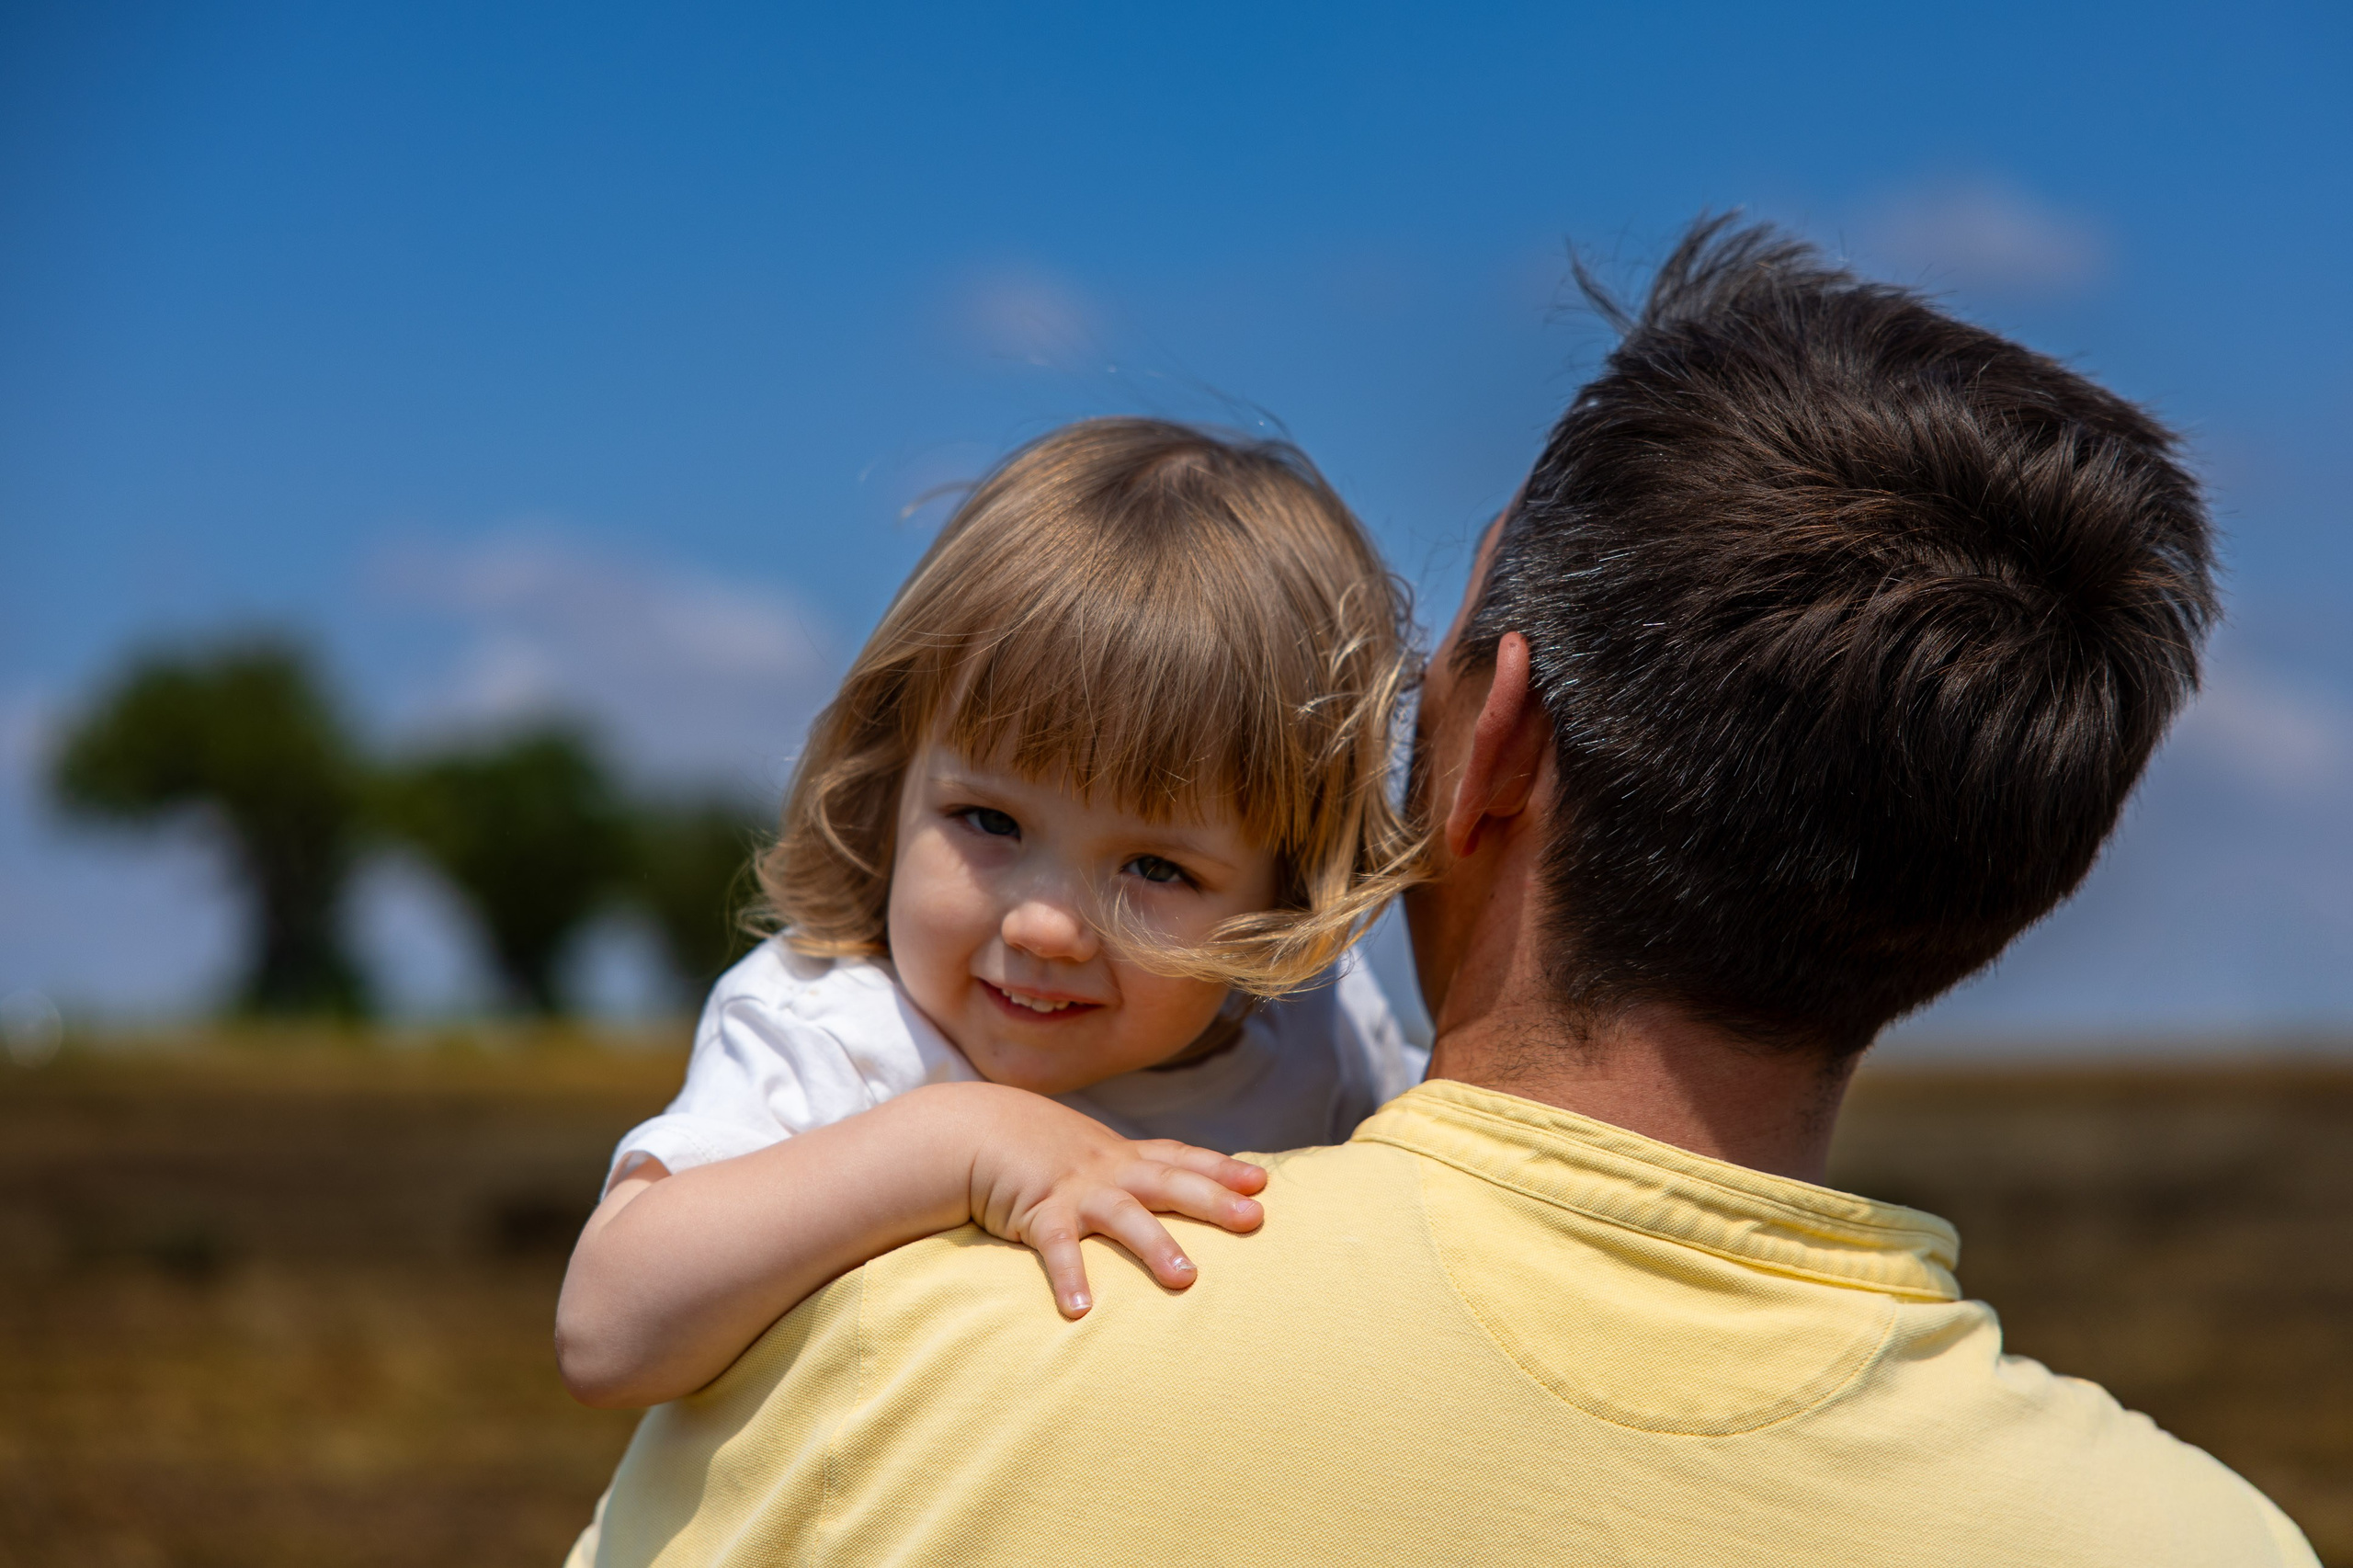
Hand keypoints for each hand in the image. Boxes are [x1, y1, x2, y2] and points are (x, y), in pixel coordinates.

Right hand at [952, 1086, 1266, 1317]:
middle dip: (1214, 1199)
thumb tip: (1162, 1189)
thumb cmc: (1033, 1149)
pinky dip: (1070, 1277)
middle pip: (1169, 1182)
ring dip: (1156, 1246)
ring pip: (1125, 1216)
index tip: (1260, 1182)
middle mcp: (1107, 1170)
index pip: (1179, 1157)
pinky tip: (1081, 1311)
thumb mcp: (1085, 1151)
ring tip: (1187, 1279)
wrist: (972, 1129)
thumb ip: (1123, 1170)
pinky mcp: (1038, 1212)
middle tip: (1255, 1219)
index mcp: (1121, 1157)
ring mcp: (1076, 1189)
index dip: (1220, 1168)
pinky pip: (1057, 1248)